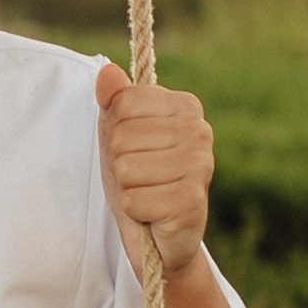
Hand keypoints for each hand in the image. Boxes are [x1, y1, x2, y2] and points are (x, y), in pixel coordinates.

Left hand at [95, 60, 213, 276]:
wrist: (162, 235)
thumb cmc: (141, 177)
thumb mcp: (119, 134)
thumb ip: (113, 101)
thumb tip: (107, 72)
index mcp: (186, 106)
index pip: (123, 103)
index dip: (115, 130)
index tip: (135, 147)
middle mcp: (200, 131)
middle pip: (121, 136)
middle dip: (120, 163)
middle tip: (141, 177)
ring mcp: (200, 166)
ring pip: (126, 169)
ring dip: (127, 189)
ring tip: (147, 193)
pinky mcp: (191, 202)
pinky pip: (134, 200)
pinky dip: (135, 211)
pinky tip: (154, 214)